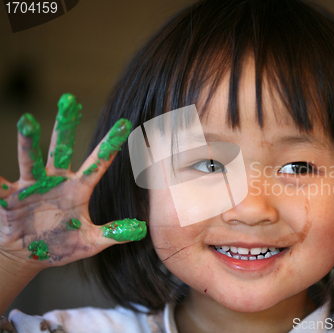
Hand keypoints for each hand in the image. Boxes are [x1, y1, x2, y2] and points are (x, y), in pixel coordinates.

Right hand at [0, 94, 145, 271]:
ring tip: (27, 121)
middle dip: (65, 126)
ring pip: (30, 159)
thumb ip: (114, 233)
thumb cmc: (60, 244)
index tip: (125, 124)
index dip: (110, 145)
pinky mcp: (7, 197)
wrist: (26, 254)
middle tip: (70, 100)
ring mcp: (30, 186)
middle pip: (60, 149)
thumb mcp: (90, 241)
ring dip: (28, 142)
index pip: (98, 164)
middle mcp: (54, 181)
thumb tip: (144, 229)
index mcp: (77, 189)